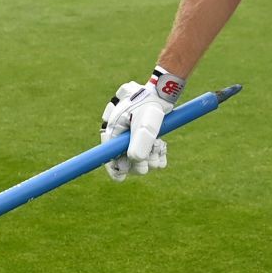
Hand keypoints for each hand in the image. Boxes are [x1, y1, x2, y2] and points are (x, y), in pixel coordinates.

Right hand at [100, 66, 184, 180]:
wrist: (162, 94)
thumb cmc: (150, 106)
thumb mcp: (145, 124)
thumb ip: (140, 142)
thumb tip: (135, 161)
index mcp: (113, 131)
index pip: (109, 156)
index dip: (114, 169)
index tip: (120, 178)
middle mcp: (122, 137)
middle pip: (126, 161)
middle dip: (139, 162)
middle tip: (150, 159)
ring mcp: (134, 138)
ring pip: (141, 159)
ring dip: (150, 157)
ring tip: (159, 146)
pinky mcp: (146, 139)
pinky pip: (150, 155)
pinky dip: (157, 155)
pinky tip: (162, 148)